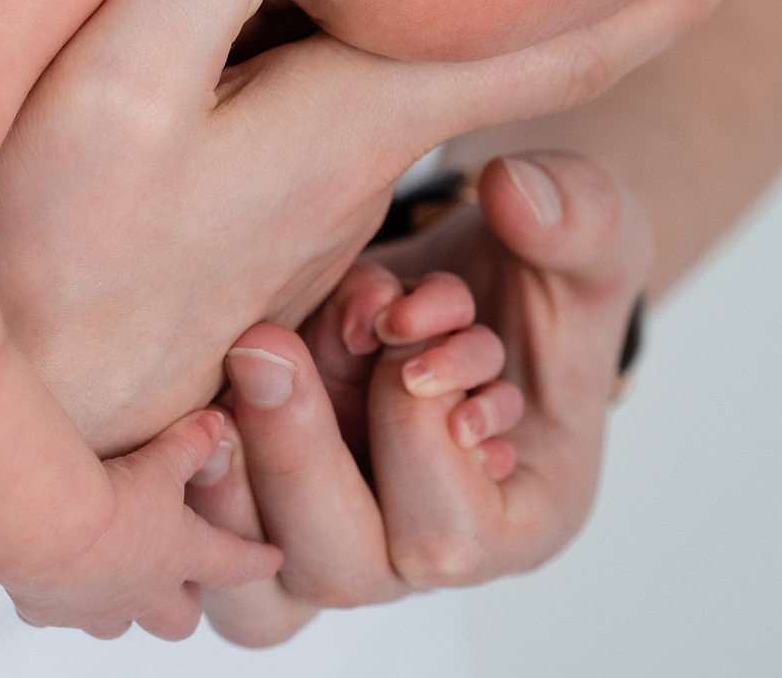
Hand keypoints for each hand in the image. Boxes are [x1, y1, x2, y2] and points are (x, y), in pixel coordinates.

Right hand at [0, 0, 758, 455]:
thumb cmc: (33, 272)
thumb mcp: (99, 108)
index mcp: (340, 135)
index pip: (534, 61)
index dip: (646, 1)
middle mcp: (337, 186)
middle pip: (454, 68)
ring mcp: (284, 226)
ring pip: (366, 98)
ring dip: (373, 35)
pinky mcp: (226, 247)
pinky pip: (290, 140)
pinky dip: (287, 85)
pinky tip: (210, 60)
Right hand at [0, 411, 282, 640]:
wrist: (46, 527)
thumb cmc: (112, 497)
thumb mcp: (161, 462)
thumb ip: (191, 443)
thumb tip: (217, 422)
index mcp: (179, 555)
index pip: (232, 564)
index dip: (254, 560)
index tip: (273, 560)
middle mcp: (140, 593)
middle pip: (176, 620)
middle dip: (182, 605)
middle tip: (183, 586)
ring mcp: (94, 606)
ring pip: (116, 624)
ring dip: (119, 606)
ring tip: (111, 580)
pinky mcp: (45, 608)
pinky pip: (55, 612)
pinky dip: (57, 598)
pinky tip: (48, 574)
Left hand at [185, 151, 650, 645]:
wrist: (475, 270)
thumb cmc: (543, 269)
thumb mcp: (592, 229)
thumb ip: (573, 216)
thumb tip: (514, 194)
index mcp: (519, 517)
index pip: (450, 539)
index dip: (415, 445)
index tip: (405, 348)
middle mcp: (416, 547)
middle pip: (335, 570)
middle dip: (297, 452)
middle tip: (269, 343)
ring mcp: (332, 532)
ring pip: (248, 588)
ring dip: (223, 472)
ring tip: (235, 358)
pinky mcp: (262, 499)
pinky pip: (195, 536)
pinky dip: (190, 452)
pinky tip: (211, 357)